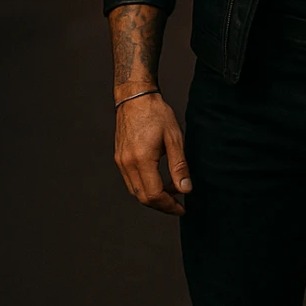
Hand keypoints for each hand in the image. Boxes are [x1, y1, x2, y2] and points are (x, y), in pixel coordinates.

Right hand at [114, 93, 191, 215]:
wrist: (135, 98)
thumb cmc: (156, 114)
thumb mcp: (174, 138)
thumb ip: (179, 166)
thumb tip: (185, 189)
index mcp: (141, 159)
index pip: (154, 195)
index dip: (169, 205)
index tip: (182, 208)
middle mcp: (127, 164)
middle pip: (143, 197)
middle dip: (162, 206)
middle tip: (179, 204)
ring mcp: (120, 161)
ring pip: (136, 191)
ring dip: (153, 197)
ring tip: (172, 190)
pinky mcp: (119, 158)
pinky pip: (131, 181)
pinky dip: (145, 187)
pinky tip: (159, 180)